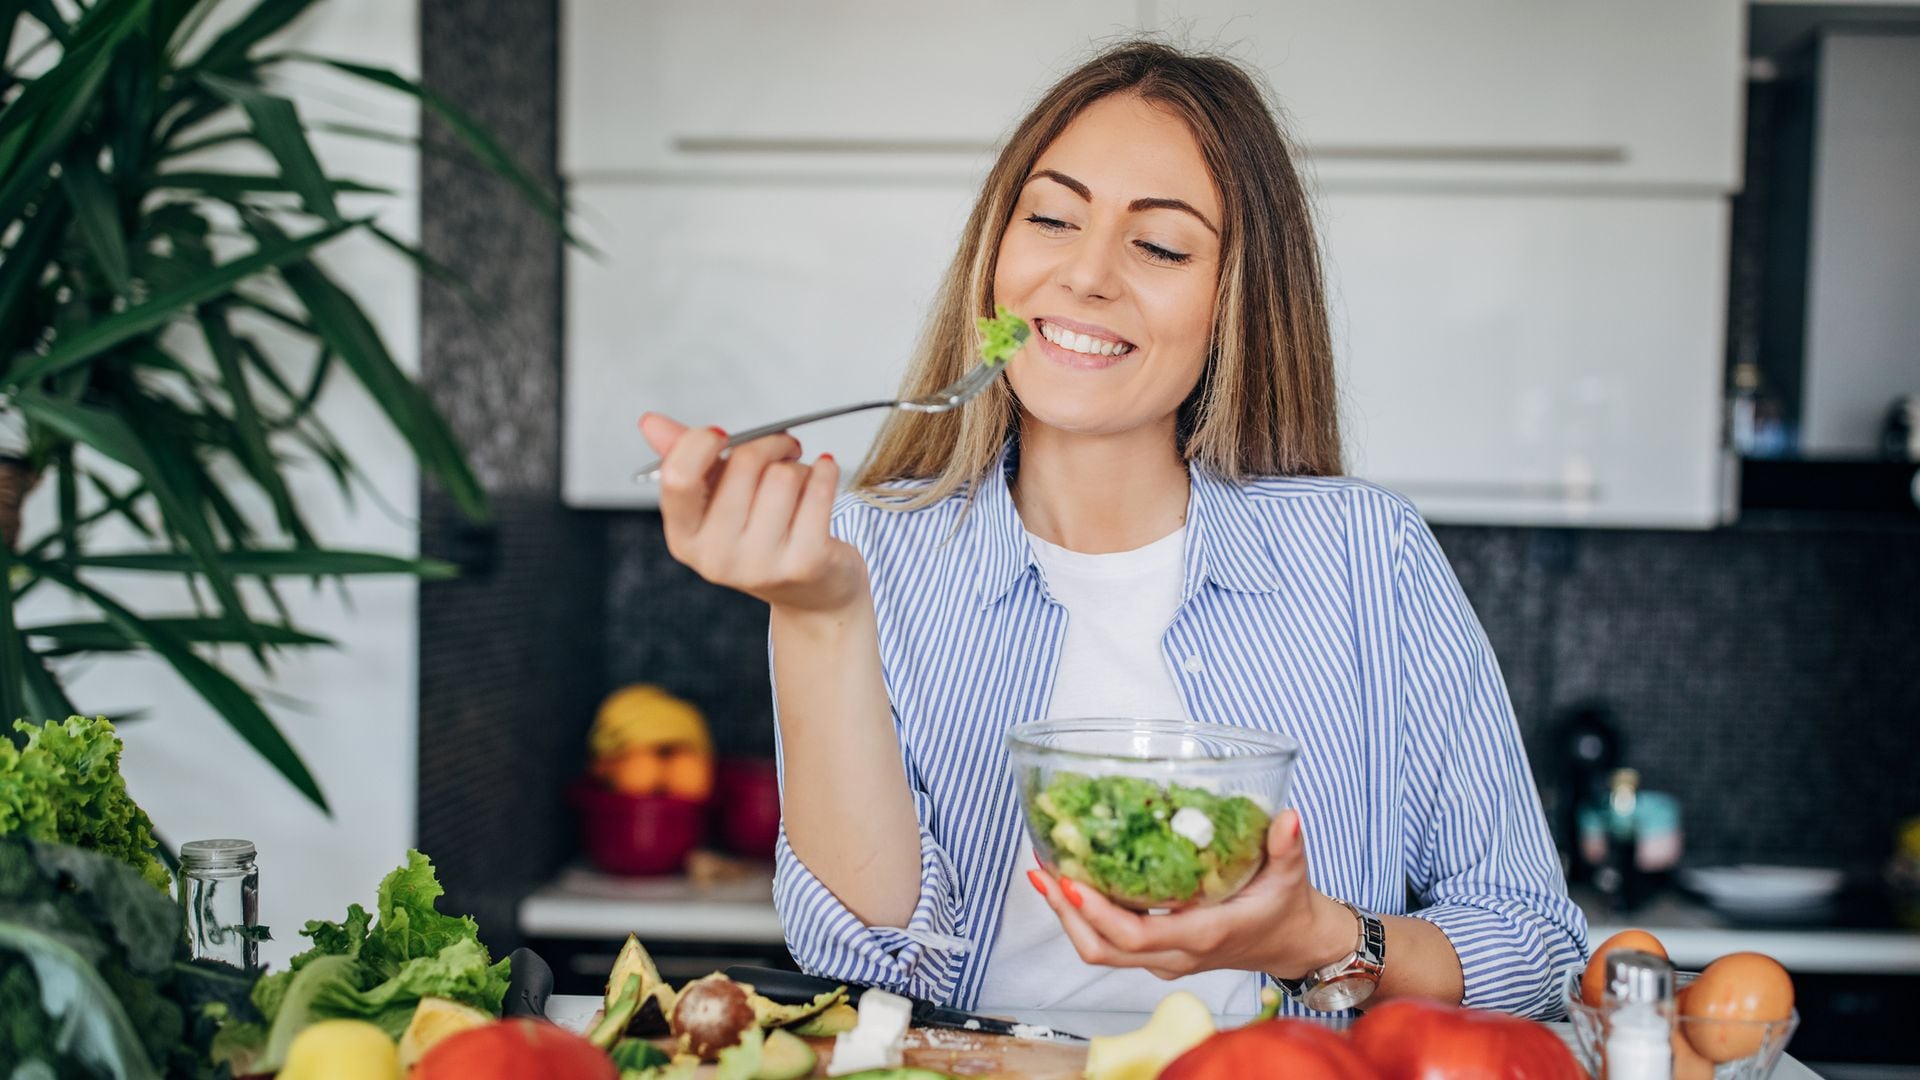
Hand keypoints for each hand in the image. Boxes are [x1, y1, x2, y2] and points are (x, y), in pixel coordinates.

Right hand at [639, 413, 865, 613]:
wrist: (811, 592)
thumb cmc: (760, 534)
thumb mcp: (717, 500)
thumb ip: (685, 459)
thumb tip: (650, 422)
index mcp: (684, 537)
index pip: (678, 476)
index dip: (702, 442)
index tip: (723, 435)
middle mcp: (716, 558)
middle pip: (745, 463)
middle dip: (771, 444)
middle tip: (784, 448)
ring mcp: (760, 565)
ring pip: (785, 474)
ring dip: (799, 466)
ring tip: (800, 481)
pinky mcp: (804, 563)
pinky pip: (818, 491)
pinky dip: (826, 471)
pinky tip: (825, 474)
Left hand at [1027, 809, 1357, 981]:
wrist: (1291, 943)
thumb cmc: (1286, 907)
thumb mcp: (1291, 874)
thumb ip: (1286, 846)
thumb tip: (1287, 818)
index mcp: (1205, 934)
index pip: (1138, 936)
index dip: (1099, 913)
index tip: (1072, 882)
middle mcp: (1177, 953)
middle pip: (1103, 949)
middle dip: (1066, 914)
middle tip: (1043, 870)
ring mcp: (1163, 956)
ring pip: (1101, 950)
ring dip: (1068, 915)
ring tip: (1043, 872)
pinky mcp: (1157, 951)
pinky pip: (1110, 942)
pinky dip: (1084, 916)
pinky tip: (1069, 881)